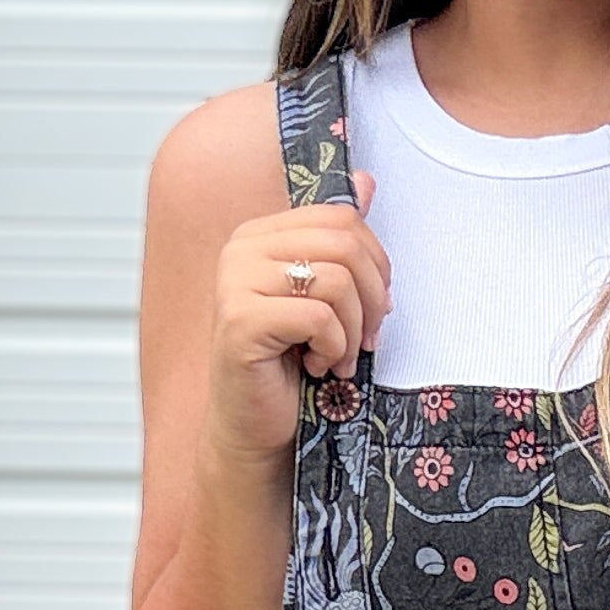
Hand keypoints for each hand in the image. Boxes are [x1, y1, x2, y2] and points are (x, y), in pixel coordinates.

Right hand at [198, 190, 390, 469]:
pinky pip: (318, 317)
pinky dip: (334, 348)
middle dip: (371, 298)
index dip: (375, 264)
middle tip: (366, 339)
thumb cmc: (292, 366)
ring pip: (336, 280)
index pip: (342, 218)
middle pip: (345, 244)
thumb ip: (339, 241)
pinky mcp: (240, 321)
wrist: (256, 426)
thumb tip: (365, 182)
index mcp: (259, 235)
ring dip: (353, 330)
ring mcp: (233, 283)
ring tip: (337, 357)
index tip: (375, 307)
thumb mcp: (325, 297)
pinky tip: (318, 367)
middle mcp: (240, 250)